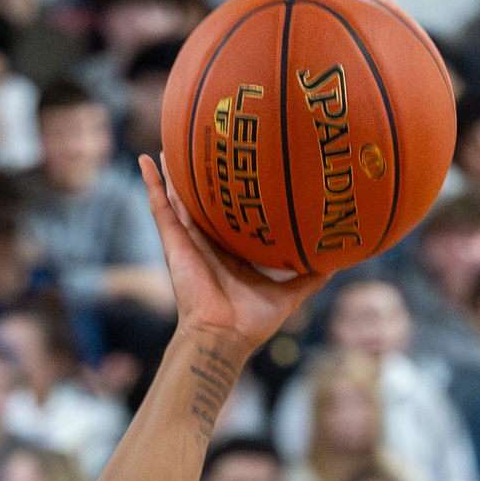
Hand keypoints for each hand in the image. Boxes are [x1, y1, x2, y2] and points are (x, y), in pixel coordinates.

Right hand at [139, 156, 322, 352]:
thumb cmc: (252, 321)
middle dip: (201, 179)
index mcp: (231, 252)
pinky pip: (159, 209)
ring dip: (172, 173)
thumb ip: (310, 278)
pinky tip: (143, 161)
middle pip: (203, 203)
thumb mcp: (289, 295)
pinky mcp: (173, 243)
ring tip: (168, 145)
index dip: (233, 196)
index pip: (231, 217)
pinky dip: (151, 184)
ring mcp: (188, 241)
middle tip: (203, 148)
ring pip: (178, 199)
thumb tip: (337, 264)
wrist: (225, 335)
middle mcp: (208, 244)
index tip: (239, 169)